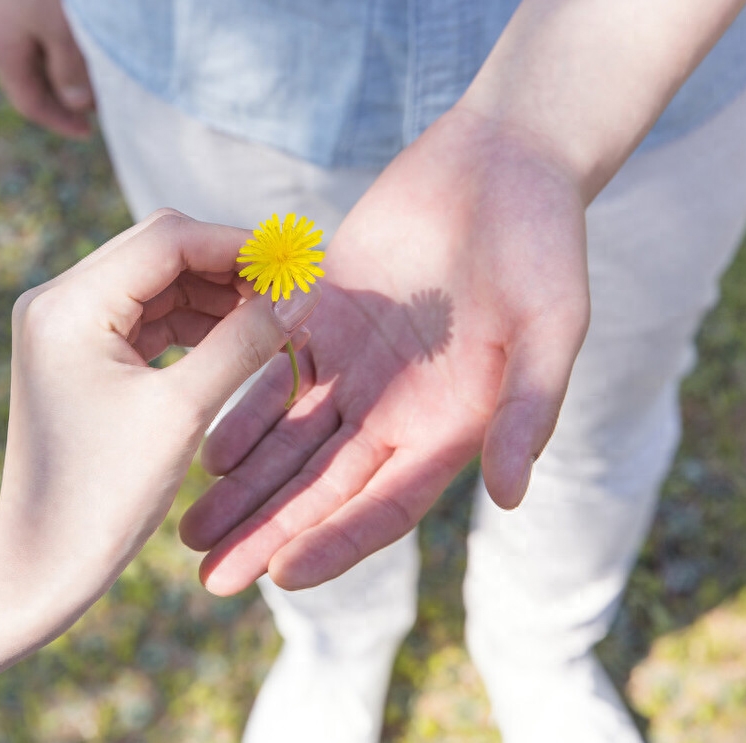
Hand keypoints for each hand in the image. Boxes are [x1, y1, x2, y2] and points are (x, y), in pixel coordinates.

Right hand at [0, 0, 92, 137]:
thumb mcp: (65, 26)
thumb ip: (72, 69)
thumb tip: (77, 103)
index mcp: (0, 46)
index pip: (29, 101)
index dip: (60, 121)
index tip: (89, 132)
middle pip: (27, 73)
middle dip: (61, 91)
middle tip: (98, 99)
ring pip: (29, 40)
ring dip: (59, 57)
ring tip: (93, 59)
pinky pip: (28, 11)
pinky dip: (53, 26)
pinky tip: (77, 15)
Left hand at [0, 209, 319, 607]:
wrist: (44, 559)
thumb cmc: (106, 494)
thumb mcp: (183, 411)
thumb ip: (244, 342)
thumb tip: (299, 293)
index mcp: (69, 305)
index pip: (168, 239)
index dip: (239, 246)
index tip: (296, 265)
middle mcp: (58, 300)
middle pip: (161, 249)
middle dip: (230, 266)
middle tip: (292, 290)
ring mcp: (65, 324)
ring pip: (158, 280)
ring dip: (215, 293)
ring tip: (273, 318)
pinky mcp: (79, 350)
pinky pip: (146, 315)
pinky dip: (193, 321)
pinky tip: (238, 338)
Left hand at [179, 107, 590, 594]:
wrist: (504, 165)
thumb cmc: (545, 246)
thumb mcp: (553, 327)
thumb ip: (528, 407)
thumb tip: (510, 496)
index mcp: (448, 425)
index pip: (383, 505)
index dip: (335, 542)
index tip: (282, 575)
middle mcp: (395, 409)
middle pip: (321, 489)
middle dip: (266, 534)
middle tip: (211, 580)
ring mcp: (356, 366)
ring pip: (287, 441)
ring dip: (241, 487)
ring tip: (192, 529)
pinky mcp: (324, 317)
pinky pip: (272, 373)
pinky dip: (241, 409)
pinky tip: (204, 443)